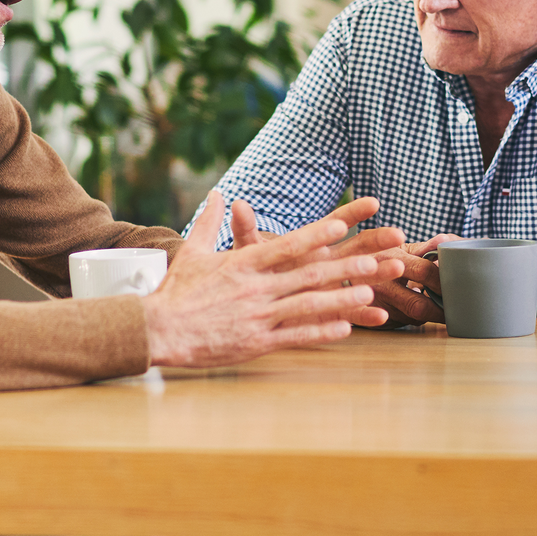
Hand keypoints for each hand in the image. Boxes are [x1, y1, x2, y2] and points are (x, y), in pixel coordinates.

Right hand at [143, 192, 401, 366]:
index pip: (286, 244)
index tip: (342, 224)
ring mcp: (258, 316)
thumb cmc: (177, 290)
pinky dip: (321, 332)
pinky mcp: (257, 342)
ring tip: (369, 294)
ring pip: (308, 305)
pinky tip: (346, 329)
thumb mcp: (194, 251)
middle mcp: (255, 287)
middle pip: (308, 274)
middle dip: (345, 267)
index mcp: (243, 264)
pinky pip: (295, 336)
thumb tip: (219, 193)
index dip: (316, 235)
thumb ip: (211, 221)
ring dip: (341, 298)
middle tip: (376, 260)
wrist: (159, 329)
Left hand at [231, 196, 454, 327]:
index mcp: (310, 245)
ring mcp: (332, 288)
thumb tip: (236, 204)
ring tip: (397, 268)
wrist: (247, 306)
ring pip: (362, 279)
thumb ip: (246, 230)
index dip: (353, 212)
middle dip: (378, 241)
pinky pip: (352, 314)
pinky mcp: (330, 313)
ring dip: (380, 274)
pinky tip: (382, 316)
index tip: (374, 202)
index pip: (334, 224)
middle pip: (357, 249)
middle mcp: (326, 264)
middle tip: (398, 235)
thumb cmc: (251, 273)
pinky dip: (366, 315)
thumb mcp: (248, 253)